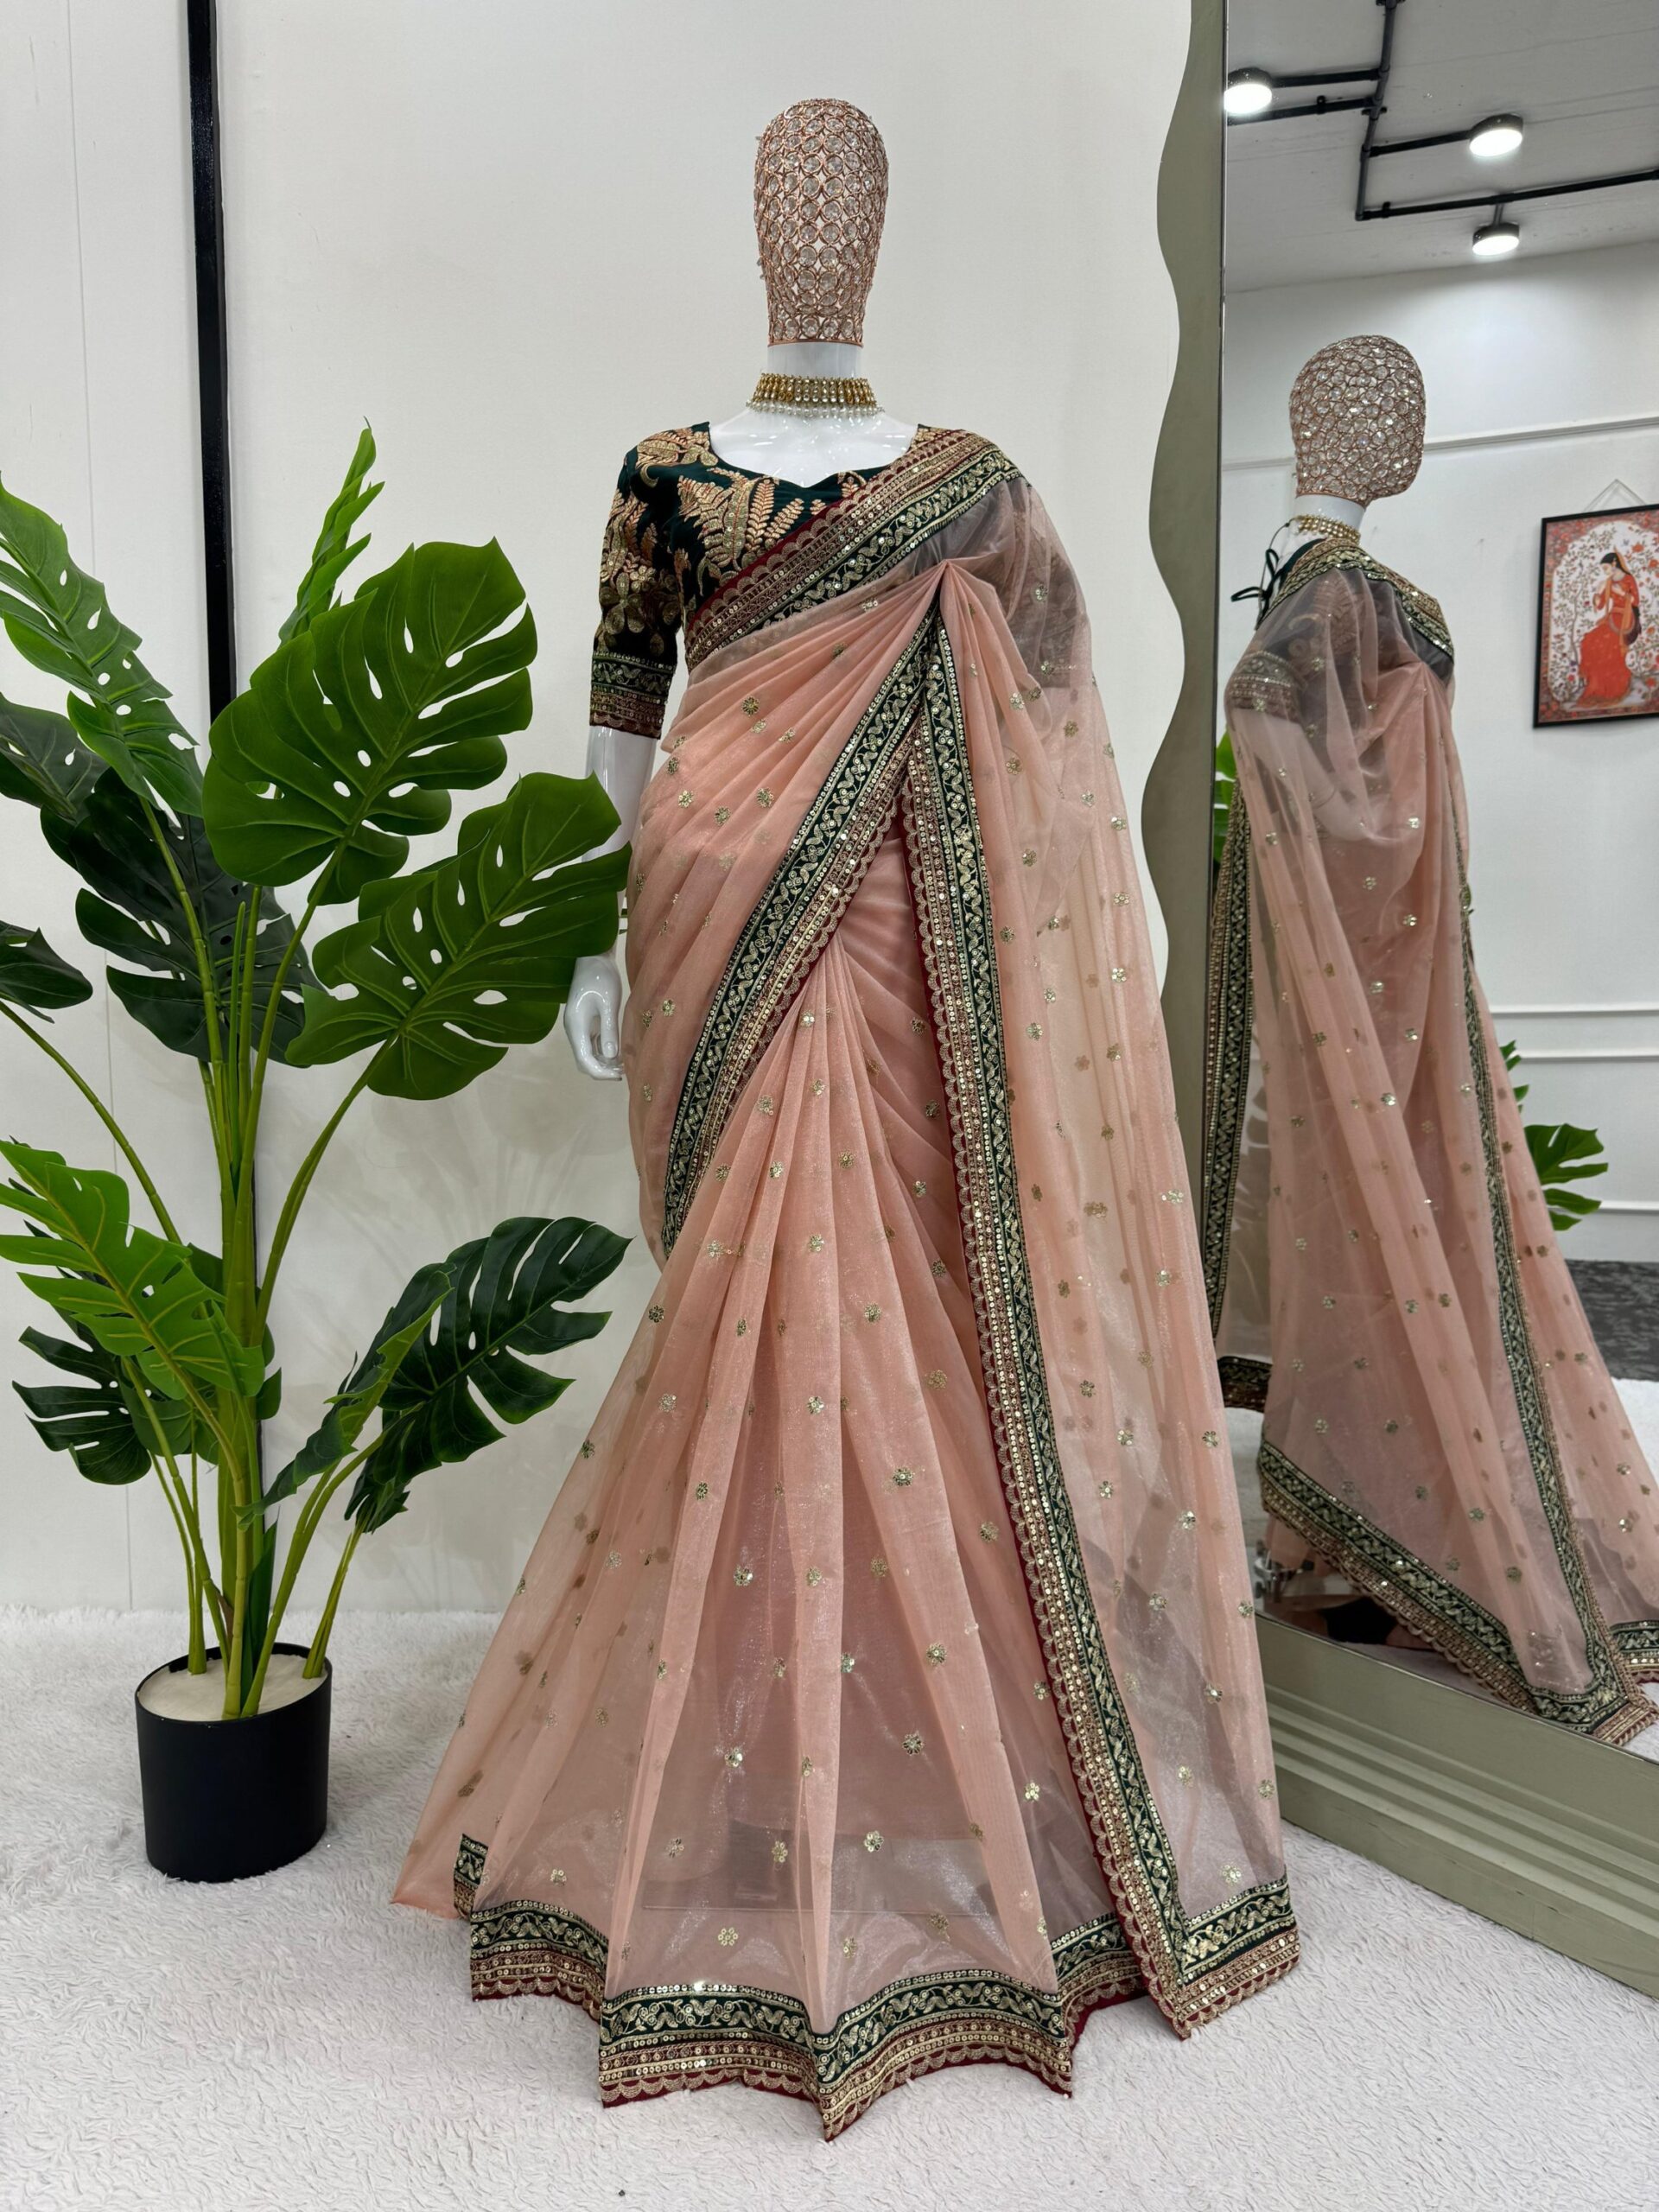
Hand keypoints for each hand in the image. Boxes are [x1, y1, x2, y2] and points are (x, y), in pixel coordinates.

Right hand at [564, 952, 623, 1079]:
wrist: (592, 956)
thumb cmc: (601, 976)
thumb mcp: (608, 1003)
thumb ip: (608, 1029)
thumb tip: (611, 1055)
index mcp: (576, 1026)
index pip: (584, 1059)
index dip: (600, 1072)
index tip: (618, 1075)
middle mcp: (574, 1030)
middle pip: (583, 1060)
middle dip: (601, 1070)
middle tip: (623, 1072)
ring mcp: (578, 1026)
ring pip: (587, 1054)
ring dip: (603, 1063)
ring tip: (623, 1065)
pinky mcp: (585, 1022)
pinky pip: (591, 1044)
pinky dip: (602, 1052)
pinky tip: (617, 1054)